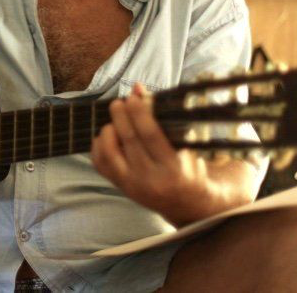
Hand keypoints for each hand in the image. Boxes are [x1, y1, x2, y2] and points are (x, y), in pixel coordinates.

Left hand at [91, 83, 255, 225]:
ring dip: (108, 130)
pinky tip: (109, 134)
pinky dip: (100, 145)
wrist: (193, 207)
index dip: (139, 111)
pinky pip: (101, 164)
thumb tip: (139, 88)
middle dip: (120, 115)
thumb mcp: (194, 144)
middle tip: (119, 102)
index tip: (133, 95)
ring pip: (109, 153)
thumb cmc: (196, 167)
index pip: (151, 135)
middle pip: (128, 140)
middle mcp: (152, 180)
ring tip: (115, 120)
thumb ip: (170, 115)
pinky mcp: (122, 188)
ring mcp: (134, 187)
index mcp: (175, 169)